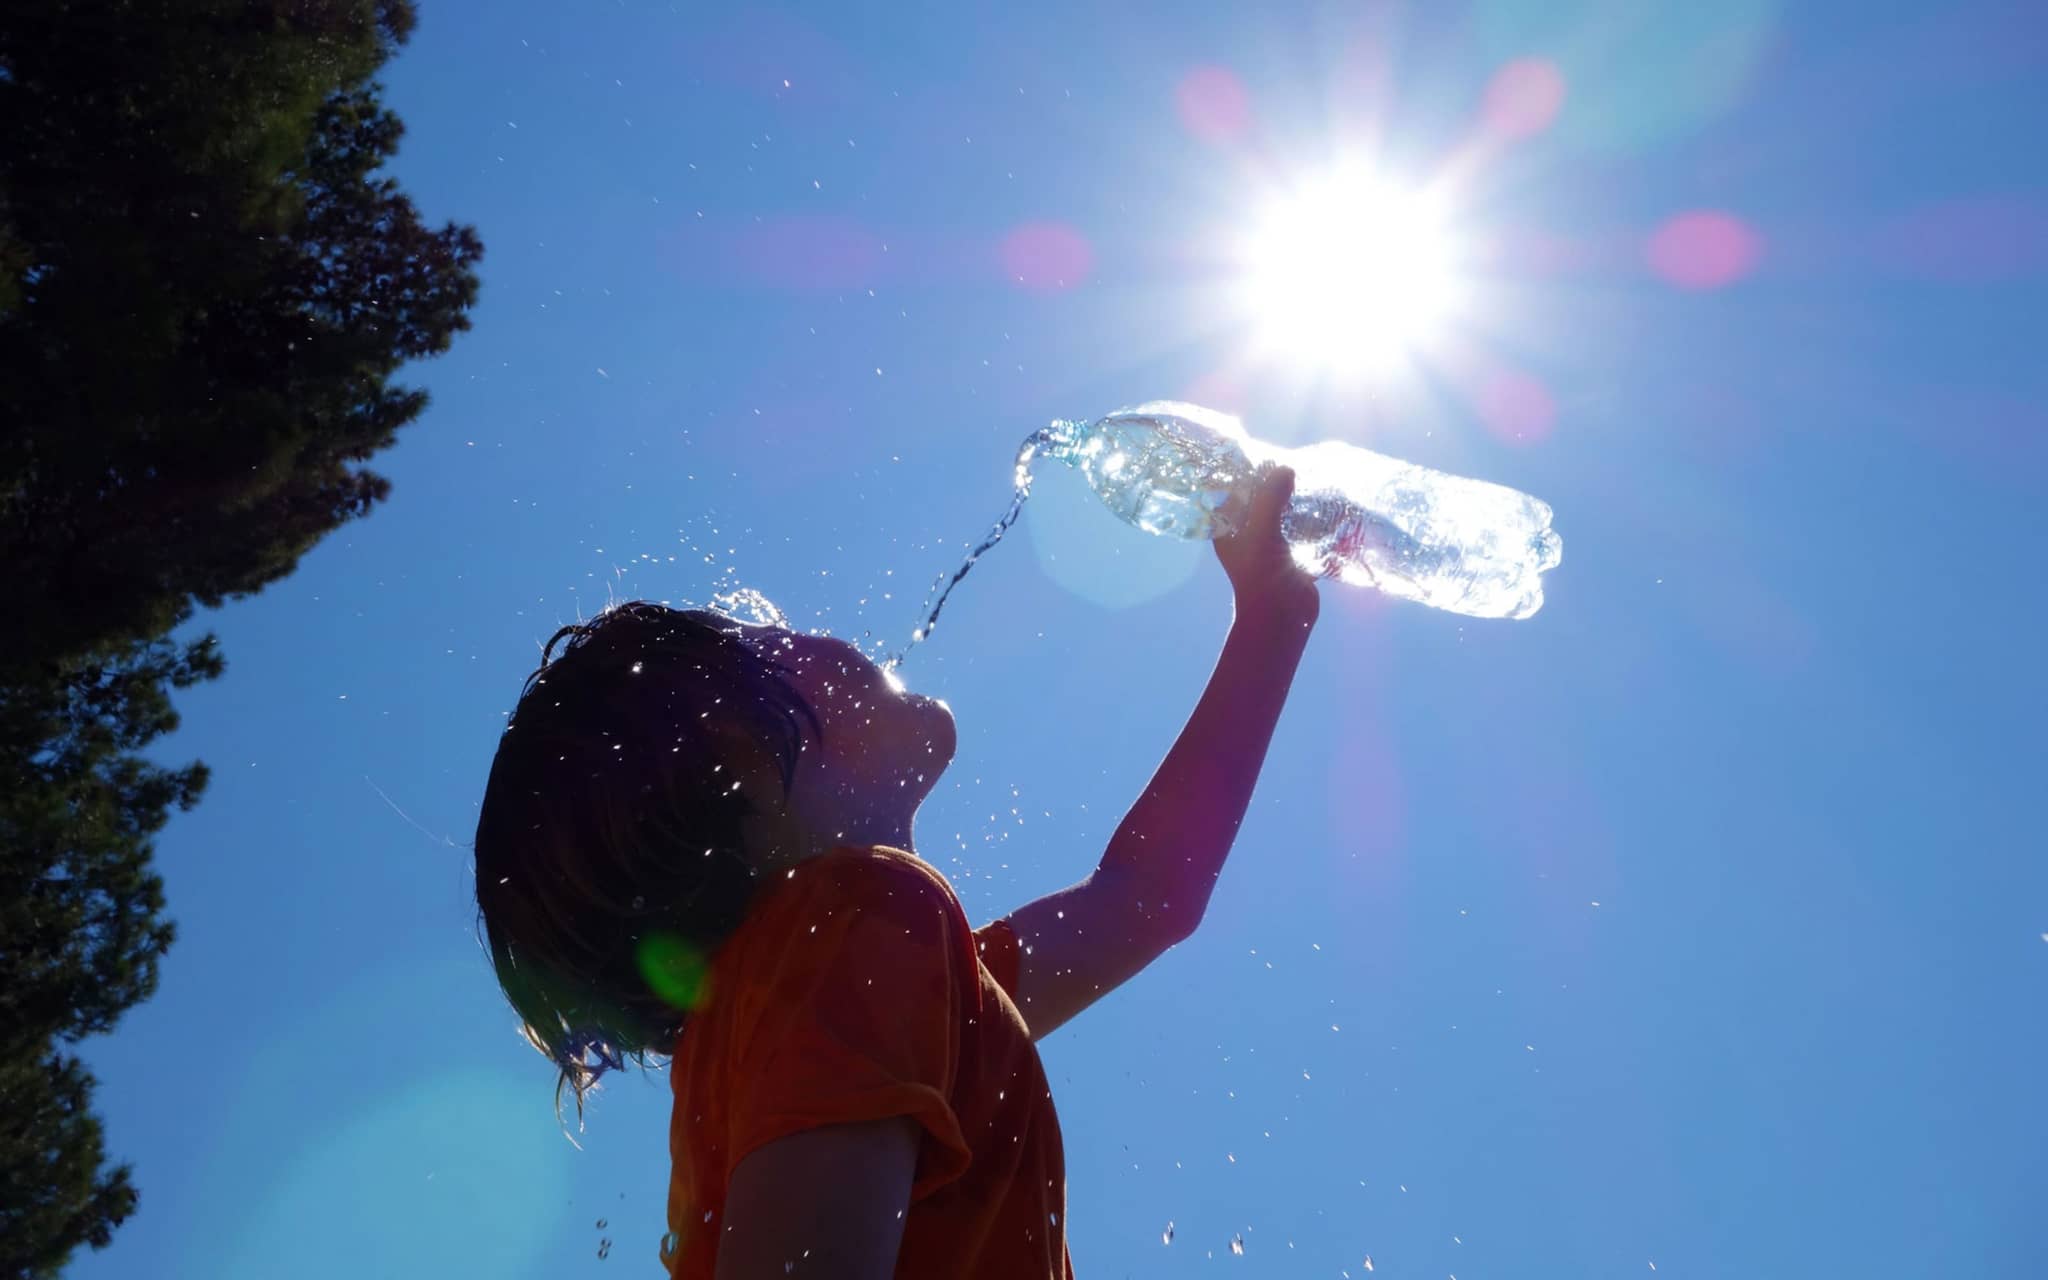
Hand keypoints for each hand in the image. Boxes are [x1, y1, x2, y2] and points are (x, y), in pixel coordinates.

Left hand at [1215, 466, 1319, 626]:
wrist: (1282, 618)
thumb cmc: (1262, 575)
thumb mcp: (1261, 531)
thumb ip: (1269, 498)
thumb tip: (1285, 468)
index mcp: (1229, 529)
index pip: (1233, 492)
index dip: (1248, 474)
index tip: (1267, 455)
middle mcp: (1247, 535)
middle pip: (1261, 501)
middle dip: (1277, 485)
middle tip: (1297, 465)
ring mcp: (1271, 546)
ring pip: (1283, 515)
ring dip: (1297, 502)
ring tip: (1314, 480)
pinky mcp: (1292, 556)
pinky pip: (1301, 531)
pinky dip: (1312, 520)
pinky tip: (1327, 506)